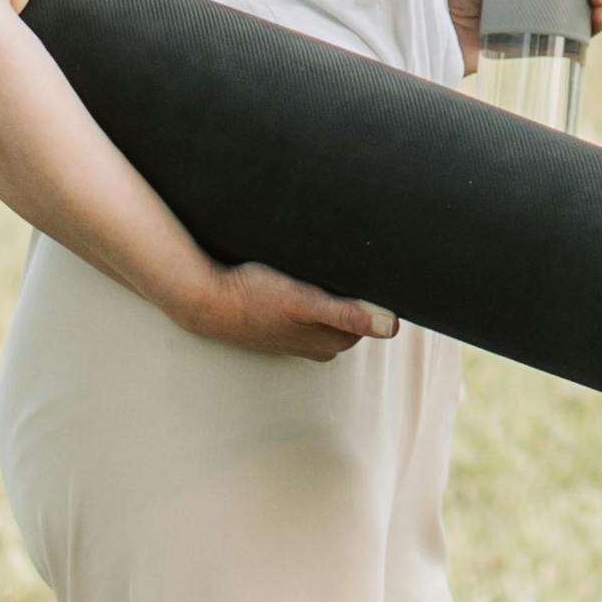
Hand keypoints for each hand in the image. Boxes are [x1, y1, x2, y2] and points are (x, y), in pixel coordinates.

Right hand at [157, 249, 397, 366]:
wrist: (209, 300)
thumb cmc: (255, 298)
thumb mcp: (306, 302)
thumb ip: (348, 314)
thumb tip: (392, 326)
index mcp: (333, 342)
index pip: (373, 315)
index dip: (374, 290)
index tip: (374, 265)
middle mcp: (321, 344)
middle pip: (354, 312)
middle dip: (355, 288)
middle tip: (350, 257)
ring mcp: (302, 336)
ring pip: (333, 309)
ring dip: (334, 289)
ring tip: (328, 263)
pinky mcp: (286, 325)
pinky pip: (313, 308)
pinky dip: (316, 293)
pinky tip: (306, 276)